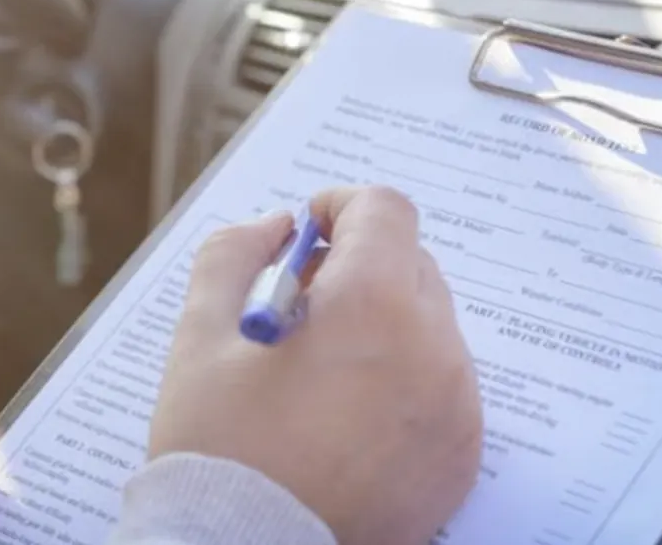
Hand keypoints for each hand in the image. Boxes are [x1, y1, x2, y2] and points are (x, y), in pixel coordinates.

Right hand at [150, 187, 482, 544]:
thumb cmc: (220, 448)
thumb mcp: (200, 335)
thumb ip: (233, 256)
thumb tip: (277, 227)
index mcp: (373, 303)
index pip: (385, 211)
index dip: (342, 208)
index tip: (309, 231)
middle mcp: (433, 347)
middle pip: (411, 264)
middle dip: (359, 266)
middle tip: (303, 305)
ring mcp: (456, 405)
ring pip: (429, 325)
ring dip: (383, 323)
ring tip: (322, 370)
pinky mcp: (461, 454)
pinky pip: (443, 386)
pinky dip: (405, 380)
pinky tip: (348, 415)